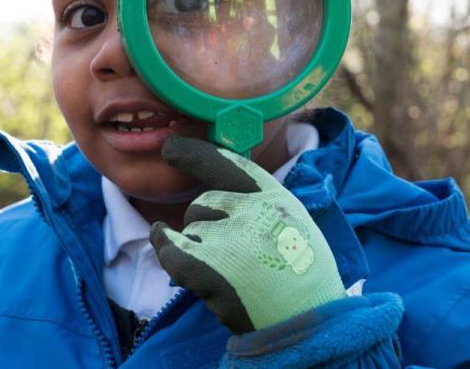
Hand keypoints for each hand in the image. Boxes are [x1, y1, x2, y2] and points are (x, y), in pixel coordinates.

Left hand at [150, 137, 345, 333]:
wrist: (308, 321)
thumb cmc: (302, 277)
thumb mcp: (293, 225)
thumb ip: (262, 207)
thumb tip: (223, 198)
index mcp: (274, 198)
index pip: (228, 164)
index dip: (195, 154)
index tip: (171, 148)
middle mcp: (251, 210)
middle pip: (203, 204)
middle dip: (206, 224)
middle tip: (231, 252)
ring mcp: (229, 238)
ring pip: (191, 229)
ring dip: (198, 246)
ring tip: (229, 271)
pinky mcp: (209, 268)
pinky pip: (170, 248)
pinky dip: (163, 244)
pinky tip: (162, 239)